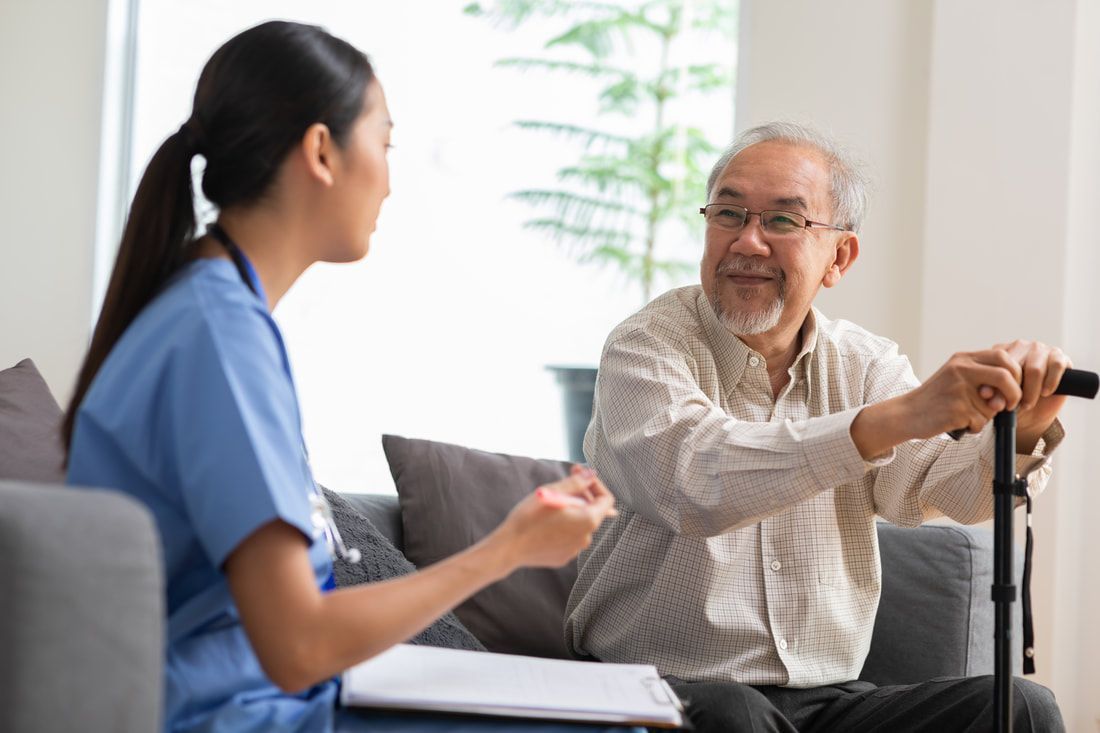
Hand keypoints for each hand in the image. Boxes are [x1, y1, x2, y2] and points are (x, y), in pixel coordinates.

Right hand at [489, 465, 616, 570]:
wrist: (509, 547)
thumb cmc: (529, 518)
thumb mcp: (553, 492)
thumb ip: (576, 483)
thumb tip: (591, 475)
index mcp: (588, 520)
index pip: (606, 499)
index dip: (595, 484)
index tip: (580, 475)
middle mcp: (586, 537)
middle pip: (592, 511)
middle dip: (581, 495)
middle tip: (564, 482)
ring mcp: (574, 549)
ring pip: (579, 524)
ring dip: (570, 511)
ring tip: (550, 504)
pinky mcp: (563, 556)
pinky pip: (568, 537)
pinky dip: (562, 526)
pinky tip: (544, 521)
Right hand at [900, 348, 1025, 439]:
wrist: (907, 413)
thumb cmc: (935, 398)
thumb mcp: (956, 376)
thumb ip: (983, 377)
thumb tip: (1012, 393)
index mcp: (963, 359)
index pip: (1003, 357)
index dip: (1016, 373)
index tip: (1013, 388)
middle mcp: (961, 370)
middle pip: (1006, 376)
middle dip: (1014, 394)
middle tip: (1009, 405)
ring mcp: (958, 389)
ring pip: (994, 405)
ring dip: (987, 416)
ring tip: (966, 414)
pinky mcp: (956, 409)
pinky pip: (981, 421)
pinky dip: (975, 427)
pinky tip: (959, 423)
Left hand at [988, 340, 1069, 450]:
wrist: (1033, 413)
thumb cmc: (1011, 402)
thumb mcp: (998, 399)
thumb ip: (993, 395)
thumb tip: (986, 394)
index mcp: (1001, 351)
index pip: (998, 364)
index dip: (996, 385)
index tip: (993, 401)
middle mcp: (1020, 346)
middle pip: (1015, 367)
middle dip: (1014, 391)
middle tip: (1013, 406)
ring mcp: (1040, 349)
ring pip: (1035, 369)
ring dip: (1031, 391)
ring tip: (1027, 404)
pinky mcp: (1060, 356)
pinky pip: (1056, 366)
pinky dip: (1051, 382)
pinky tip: (1045, 393)